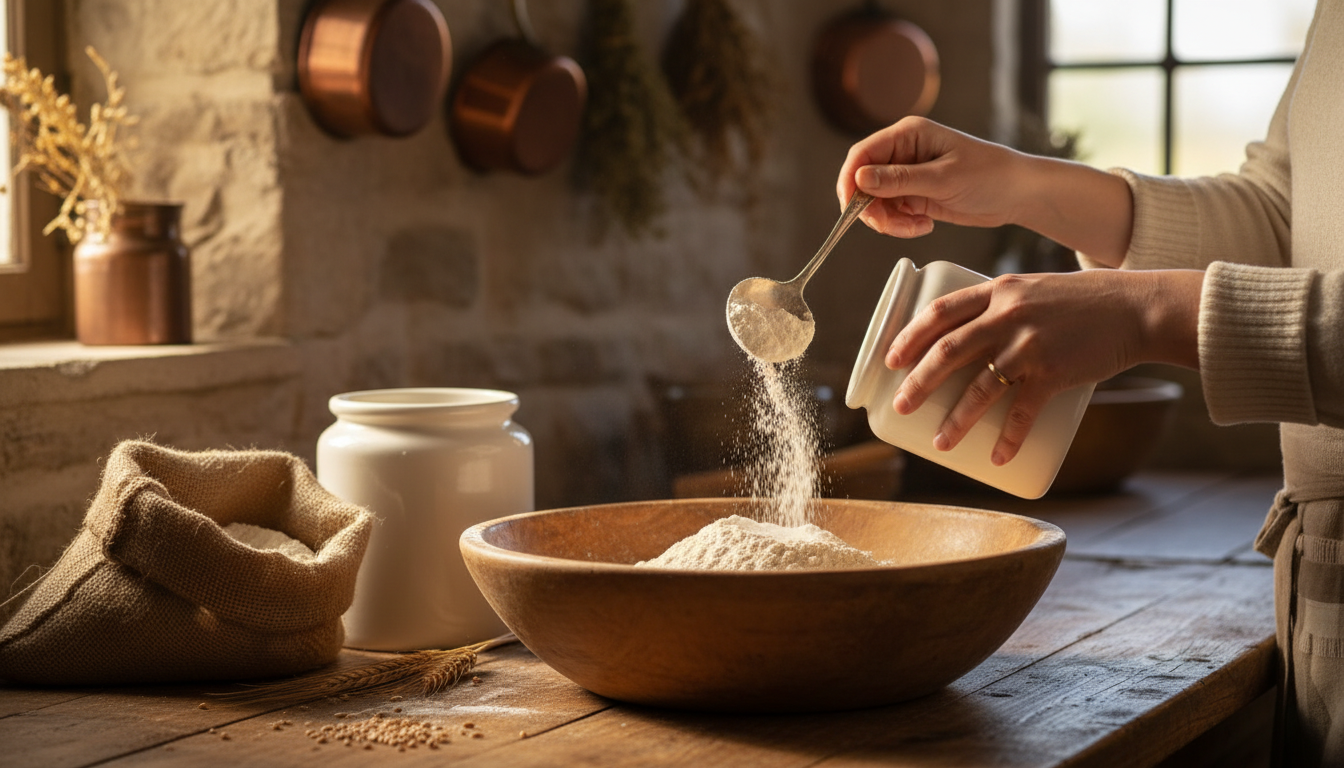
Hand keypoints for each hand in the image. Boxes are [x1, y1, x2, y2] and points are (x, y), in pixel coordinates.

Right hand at [837, 116, 1134, 266]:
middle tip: (888, 225)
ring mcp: (907, 175)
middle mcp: (903, 153)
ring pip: (876, 202)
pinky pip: (892, 213)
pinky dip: (901, 225)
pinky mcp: (914, 195)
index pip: (862, 153)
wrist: (1017, 194)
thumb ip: (899, 180)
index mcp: (908, 135)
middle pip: (863, 180)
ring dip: (889, 220)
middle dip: (871, 207)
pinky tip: (923, 224)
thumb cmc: (989, 175)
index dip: (850, 180)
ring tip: (915, 225)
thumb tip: (859, 178)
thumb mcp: (943, 178)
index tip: (851, 206)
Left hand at [885, 269, 1201, 464]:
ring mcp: (1030, 345)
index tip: (891, 359)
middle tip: (899, 406)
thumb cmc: (1082, 301)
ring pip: (979, 389)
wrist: (1136, 309)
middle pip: (947, 351)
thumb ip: (1000, 309)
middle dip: (917, 382)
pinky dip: (1008, 439)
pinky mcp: (1054, 373)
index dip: (910, 336)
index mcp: (998, 290)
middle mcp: (1008, 315)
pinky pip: (1023, 413)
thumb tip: (966, 343)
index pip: (939, 311)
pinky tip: (997, 458)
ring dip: (954, 421)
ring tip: (938, 443)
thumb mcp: (1033, 289)